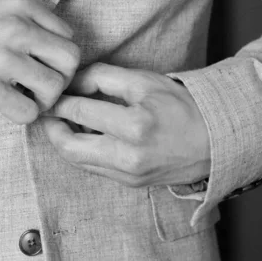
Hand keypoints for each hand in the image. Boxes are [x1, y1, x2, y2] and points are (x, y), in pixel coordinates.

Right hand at [0, 0, 79, 123]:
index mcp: (17, 2)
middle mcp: (13, 26)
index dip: (58, 56)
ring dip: (43, 98)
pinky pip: (29, 111)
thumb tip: (59, 45)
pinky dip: (24, 114)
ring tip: (24, 95)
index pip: (67, 35)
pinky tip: (8, 106)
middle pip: (70, 60)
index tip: (42, 65)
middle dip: (61, 77)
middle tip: (41, 83)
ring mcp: (0, 57)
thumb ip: (27, 16)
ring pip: (54, 88)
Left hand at [41, 63, 210, 186]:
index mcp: (135, 126)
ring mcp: (129, 175)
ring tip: (60, 120)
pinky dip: (81, 150)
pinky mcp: (130, 183)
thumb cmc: (180, 105)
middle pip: (69, 146)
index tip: (50, 92)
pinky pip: (93, 167)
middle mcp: (130, 156)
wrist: (215, 139)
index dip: (58, 99)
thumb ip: (102, 77)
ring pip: (77, 160)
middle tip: (46, 110)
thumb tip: (71, 82)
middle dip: (50, 126)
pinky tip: (81, 134)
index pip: (79, 111)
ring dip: (63, 140)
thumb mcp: (142, 80)